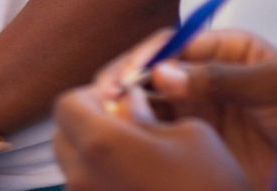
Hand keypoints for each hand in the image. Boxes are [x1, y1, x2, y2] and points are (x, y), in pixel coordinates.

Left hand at [52, 83, 255, 190]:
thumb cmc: (214, 188)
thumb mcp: (191, 135)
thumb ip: (147, 114)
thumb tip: (129, 105)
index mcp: (101, 145)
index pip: (67, 105)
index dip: (91, 95)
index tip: (117, 97)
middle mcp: (81, 178)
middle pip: (63, 137)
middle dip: (88, 123)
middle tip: (125, 123)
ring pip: (74, 168)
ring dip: (96, 155)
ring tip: (136, 156)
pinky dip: (104, 180)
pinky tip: (140, 181)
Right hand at [104, 30, 276, 187]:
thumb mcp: (271, 86)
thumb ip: (221, 76)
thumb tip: (163, 73)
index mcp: (224, 50)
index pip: (173, 43)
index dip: (145, 56)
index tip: (128, 75)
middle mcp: (203, 74)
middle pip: (151, 68)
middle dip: (125, 77)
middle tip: (105, 95)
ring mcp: (196, 106)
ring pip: (147, 97)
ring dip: (123, 102)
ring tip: (106, 112)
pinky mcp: (191, 135)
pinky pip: (155, 125)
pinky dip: (133, 125)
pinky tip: (122, 130)